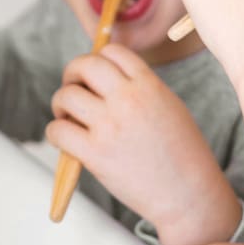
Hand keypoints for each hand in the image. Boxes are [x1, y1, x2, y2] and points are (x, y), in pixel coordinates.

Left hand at [47, 43, 240, 244]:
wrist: (188, 193)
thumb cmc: (182, 153)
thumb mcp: (169, 106)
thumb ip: (141, 88)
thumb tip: (104, 78)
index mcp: (149, 85)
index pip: (113, 51)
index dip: (99, 57)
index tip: (94, 73)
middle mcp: (128, 99)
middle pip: (85, 65)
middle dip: (72, 73)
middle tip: (72, 87)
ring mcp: (110, 126)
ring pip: (66, 96)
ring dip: (61, 103)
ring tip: (68, 116)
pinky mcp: (95, 154)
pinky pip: (58, 131)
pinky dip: (55, 132)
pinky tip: (66, 139)